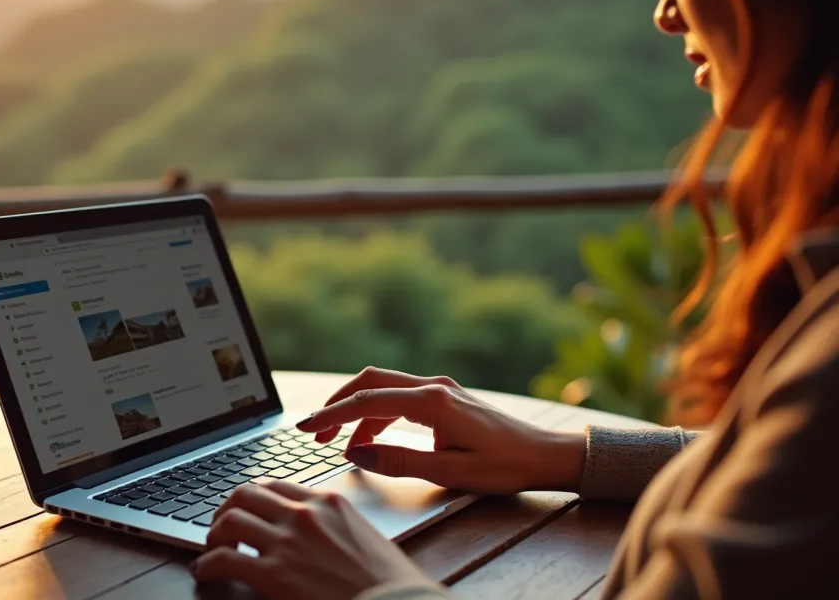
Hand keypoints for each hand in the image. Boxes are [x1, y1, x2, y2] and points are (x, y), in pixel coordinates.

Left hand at [192, 481, 435, 599]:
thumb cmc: (389, 583)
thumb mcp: (365, 537)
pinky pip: (223, 558)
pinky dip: (208, 564)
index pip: (275, 485)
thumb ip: (334, 526)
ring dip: (214, 534)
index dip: (253, 498)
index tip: (246, 510)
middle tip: (222, 526)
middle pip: (245, 493)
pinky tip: (207, 571)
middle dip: (227, 508)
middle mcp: (304, 515)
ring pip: (229, 520)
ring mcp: (288, 542)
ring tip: (213, 548)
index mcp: (328, 503)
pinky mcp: (273, 574)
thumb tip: (314, 535)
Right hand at [296, 367, 584, 493]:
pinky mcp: (445, 397)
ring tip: (341, 444)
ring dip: (357, 411)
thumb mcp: (450, 471)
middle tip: (315, 432)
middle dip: (338, 404)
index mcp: (432, 402)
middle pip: (370, 382)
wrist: (546, 455)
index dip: (332, 414)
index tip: (306, 428)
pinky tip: (372, 439)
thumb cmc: (505, 465)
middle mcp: (433, 386)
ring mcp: (439, 389)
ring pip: (383, 388)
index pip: (368, 401)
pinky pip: (399, 397)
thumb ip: (399, 461)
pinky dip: (377, 414)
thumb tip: (357, 455)